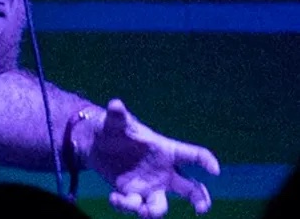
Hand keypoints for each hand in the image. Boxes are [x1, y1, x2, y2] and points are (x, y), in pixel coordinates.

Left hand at [74, 99, 220, 216]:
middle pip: (190, 188)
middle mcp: (163, 172)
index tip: (214, 170)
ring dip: (154, 211)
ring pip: (160, 205)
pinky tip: (114, 198)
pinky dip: (125, 205)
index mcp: (165, 151)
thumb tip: (115, 104)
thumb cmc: (115, 128)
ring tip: (143, 211)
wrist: (97, 143)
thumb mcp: (116, 121)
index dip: (206, 161)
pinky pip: (134, 206)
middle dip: (200, 199)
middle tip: (201, 208)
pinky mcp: (132, 195)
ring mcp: (149, 186)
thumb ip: (118, 115)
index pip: (191, 155)